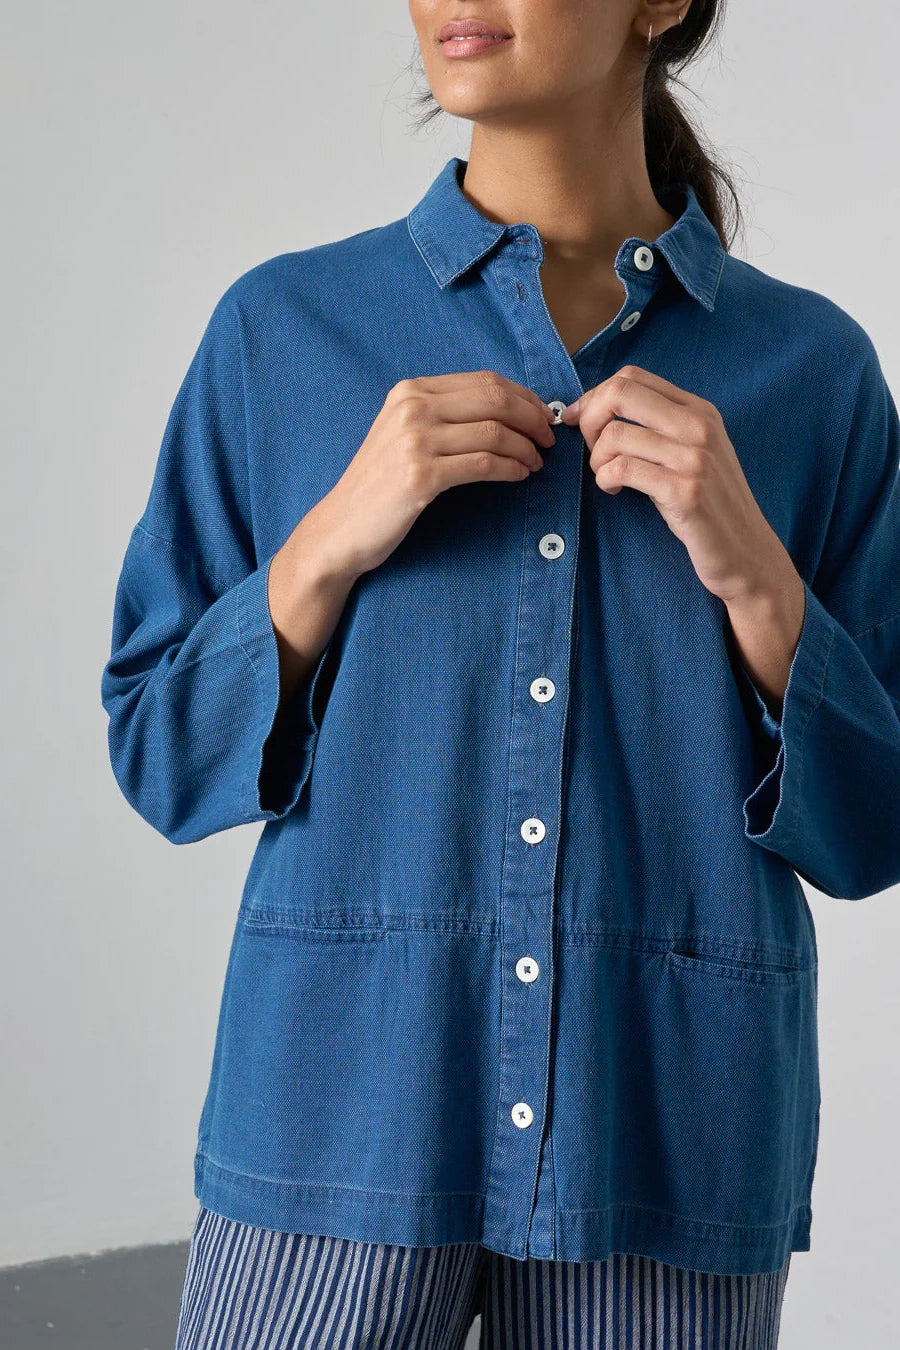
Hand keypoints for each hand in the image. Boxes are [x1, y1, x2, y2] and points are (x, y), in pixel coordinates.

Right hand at [324, 371, 556, 579]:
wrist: (342, 525)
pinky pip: (484, 464)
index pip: (484, 381)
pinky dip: (511, 468)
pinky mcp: (421, 476)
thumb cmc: (379, 484)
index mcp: (410, 391)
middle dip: (532, 418)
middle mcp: (412, 408)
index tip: (541, 415)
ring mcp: (415, 441)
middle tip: (548, 439)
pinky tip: (519, 476)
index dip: (523, 397)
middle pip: (495, 400)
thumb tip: (506, 408)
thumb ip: (443, 414)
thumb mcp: (403, 433)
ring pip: (494, 432)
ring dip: (526, 448)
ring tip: (535, 462)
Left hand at [560, 364, 793, 604]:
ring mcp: (694, 458)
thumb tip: (598, 410)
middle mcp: (699, 427)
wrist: (747, 551)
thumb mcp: (694, 454)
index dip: (596, 396)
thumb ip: (660, 427)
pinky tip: (613, 491)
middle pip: (620, 394)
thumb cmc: (710, 505)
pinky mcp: (684, 491)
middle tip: (591, 449)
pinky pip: (622, 469)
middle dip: (589, 419)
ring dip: (597, 459)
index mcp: (700, 411)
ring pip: (615, 435)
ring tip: (606, 477)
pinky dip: (605, 479)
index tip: (580, 420)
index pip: (633, 377)